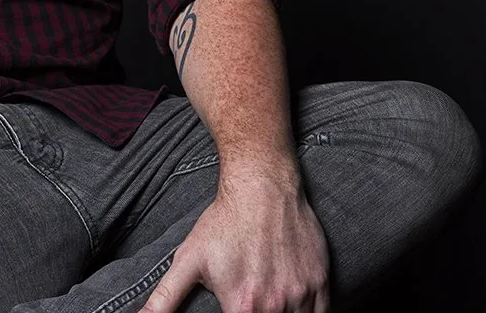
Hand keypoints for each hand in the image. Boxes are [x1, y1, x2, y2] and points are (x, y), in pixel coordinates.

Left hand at [136, 171, 329, 312]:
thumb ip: (164, 299)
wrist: (262, 186)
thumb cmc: (223, 222)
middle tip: (248, 305)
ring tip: (266, 303)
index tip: (234, 311)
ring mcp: (301, 294)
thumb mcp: (188, 260)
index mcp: (242, 307)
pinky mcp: (321, 282)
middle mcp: (275, 305)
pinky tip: (291, 306)